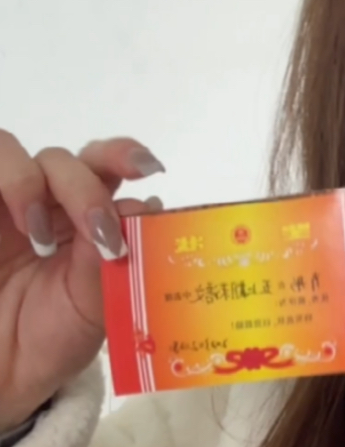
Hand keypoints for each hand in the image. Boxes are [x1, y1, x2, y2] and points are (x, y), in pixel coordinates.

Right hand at [0, 132, 164, 431]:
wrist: (2, 373)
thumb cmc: (52, 337)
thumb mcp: (96, 305)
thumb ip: (114, 258)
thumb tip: (147, 207)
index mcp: (88, 214)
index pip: (109, 164)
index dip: (125, 154)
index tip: (149, 171)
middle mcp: (47, 199)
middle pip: (68, 158)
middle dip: (86, 186)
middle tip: (97, 230)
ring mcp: (4, 203)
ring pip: (12, 152)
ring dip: (35, 184)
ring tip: (41, 238)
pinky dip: (8, 184)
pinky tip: (22, 226)